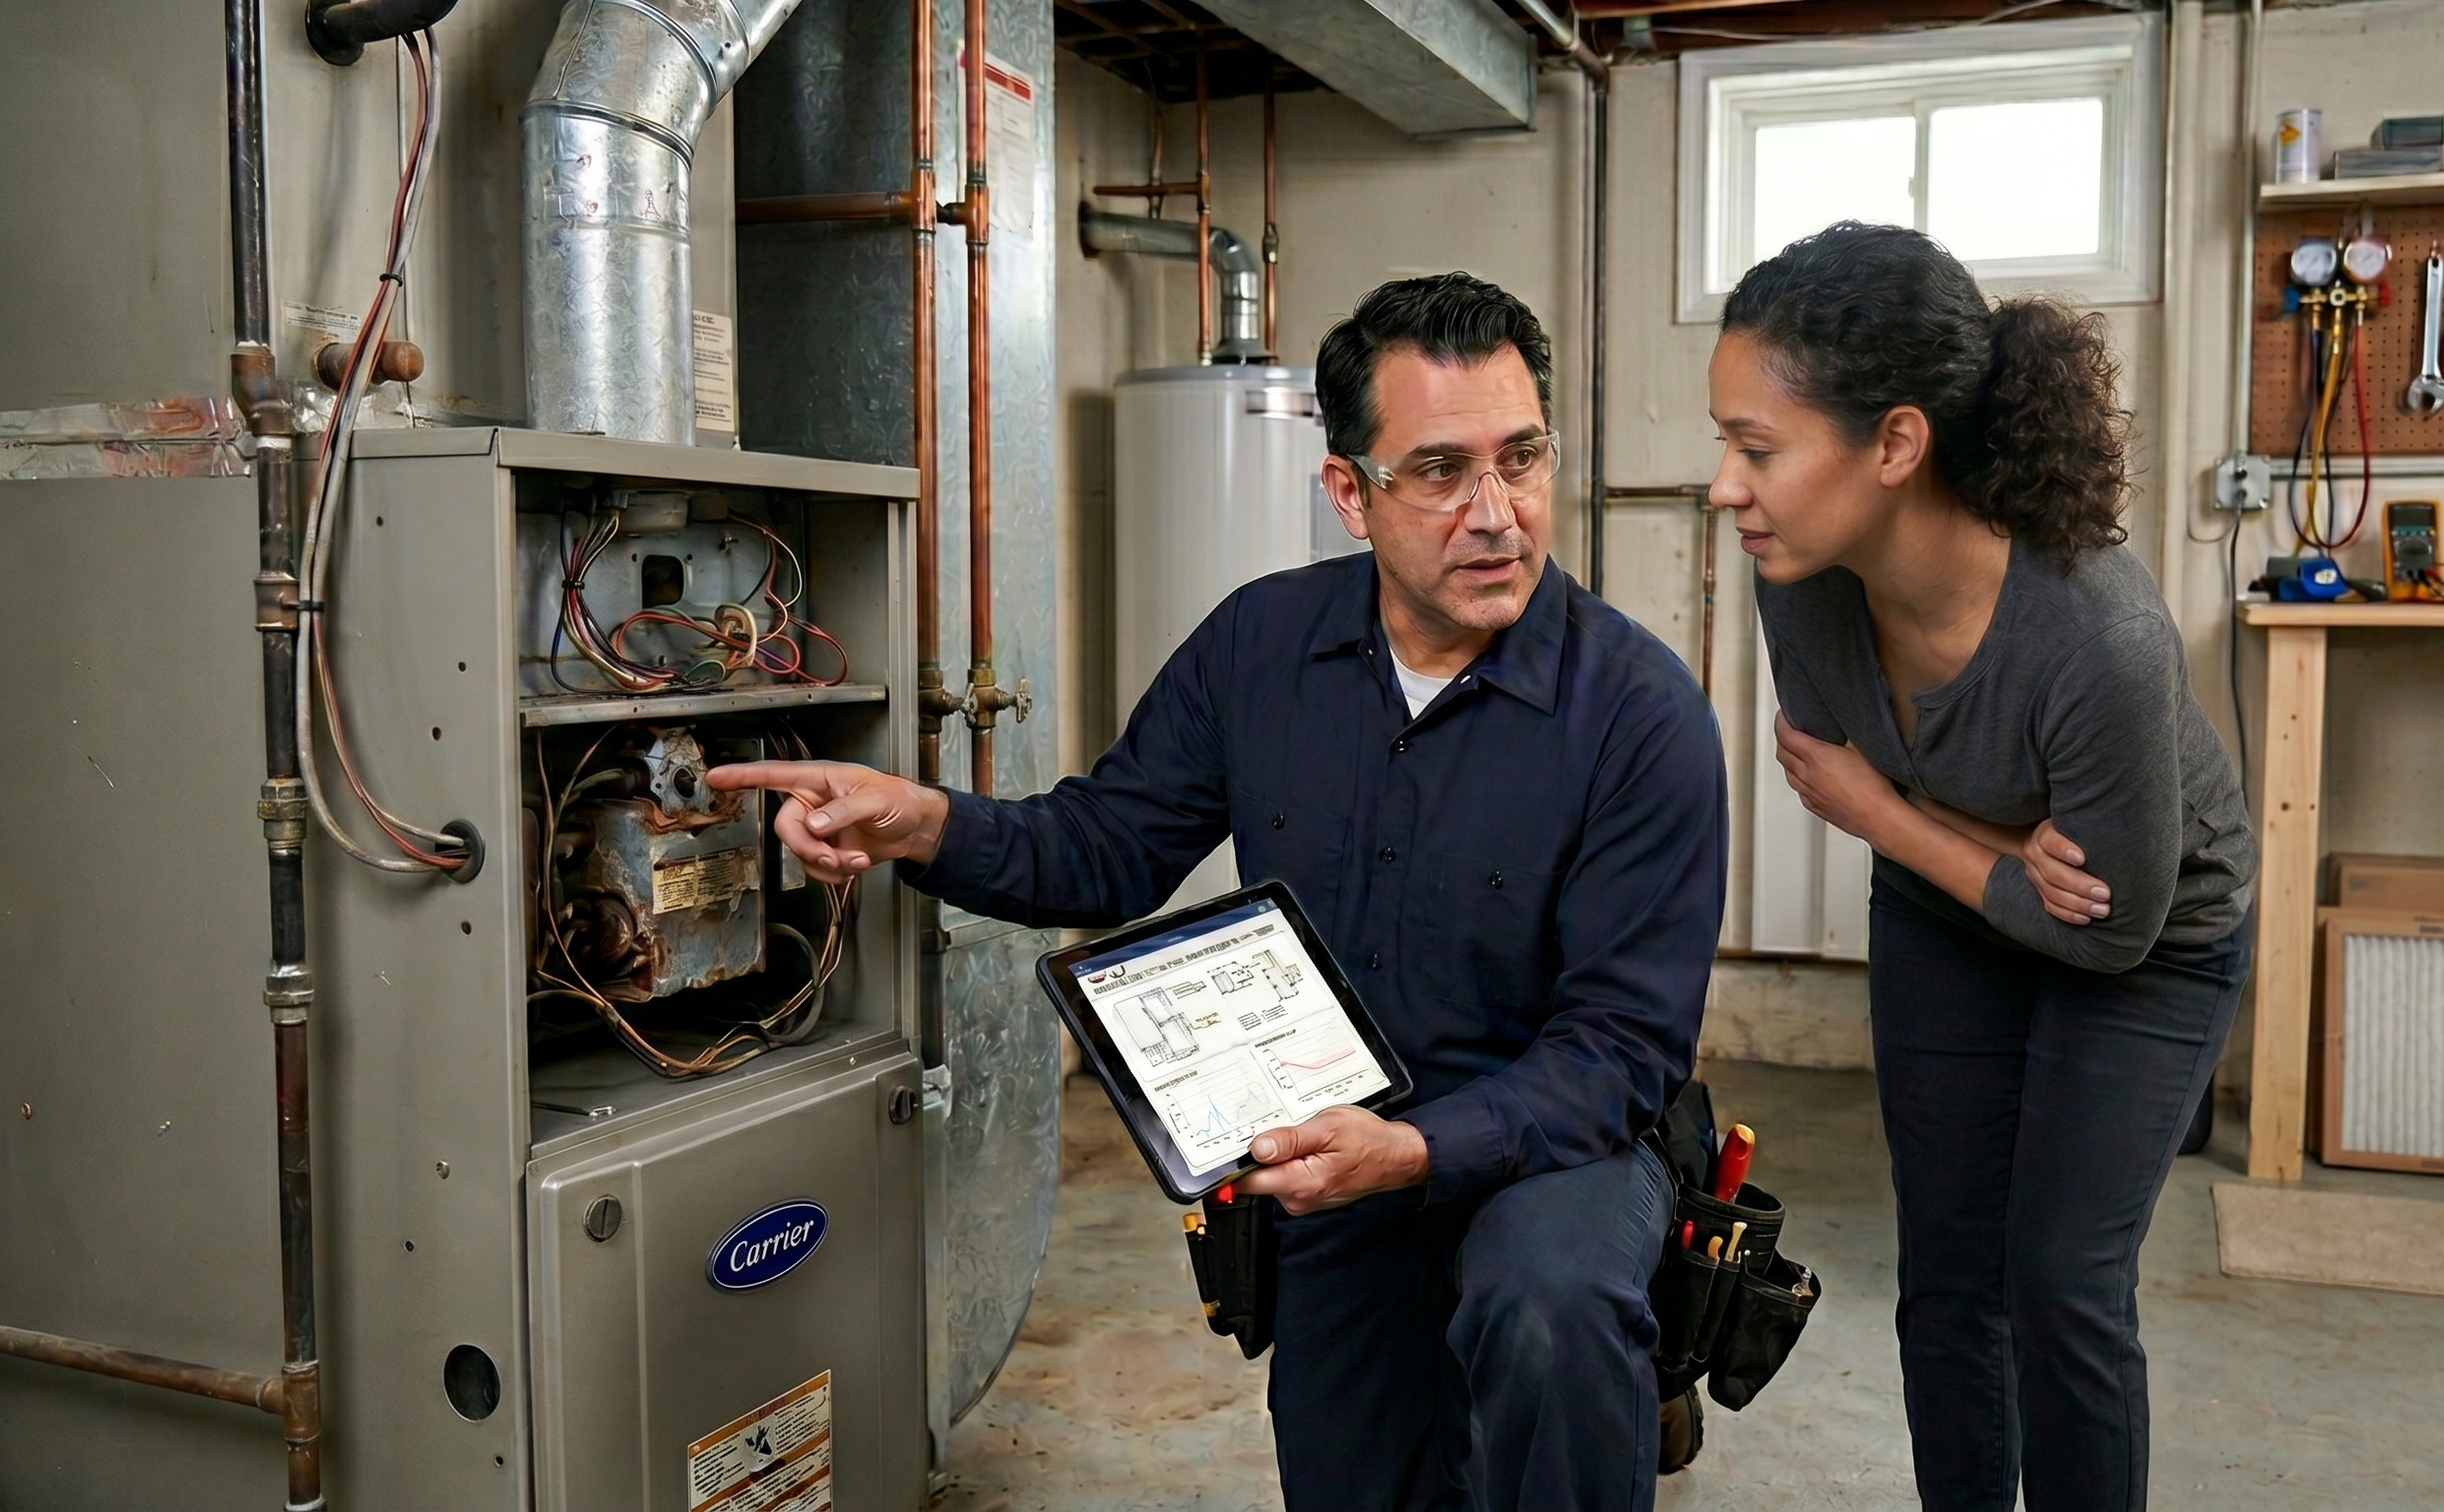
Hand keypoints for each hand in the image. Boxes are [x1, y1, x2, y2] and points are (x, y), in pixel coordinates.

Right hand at [704, 760, 949, 882]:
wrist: (915, 828)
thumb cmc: (898, 800)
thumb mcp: (874, 799)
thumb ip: (843, 811)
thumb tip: (814, 824)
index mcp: (818, 780)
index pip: (774, 775)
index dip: (743, 776)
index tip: (716, 777)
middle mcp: (812, 803)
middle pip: (786, 829)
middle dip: (809, 848)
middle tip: (833, 857)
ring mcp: (818, 829)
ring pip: (801, 853)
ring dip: (828, 863)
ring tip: (856, 858)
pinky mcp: (826, 850)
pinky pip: (815, 868)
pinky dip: (836, 873)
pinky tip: (855, 864)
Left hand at [1230, 1106, 1428, 1216]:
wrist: (1396, 1157)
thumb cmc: (1368, 1141)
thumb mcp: (1328, 1128)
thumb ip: (1290, 1140)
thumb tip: (1257, 1148)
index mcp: (1300, 1183)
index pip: (1247, 1182)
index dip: (1232, 1162)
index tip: (1225, 1143)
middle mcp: (1298, 1199)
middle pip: (1257, 1176)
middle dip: (1260, 1150)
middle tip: (1275, 1124)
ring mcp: (1303, 1200)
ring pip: (1272, 1175)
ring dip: (1277, 1153)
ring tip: (1300, 1132)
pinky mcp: (1308, 1195)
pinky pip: (1286, 1176)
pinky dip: (1290, 1159)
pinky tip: (1306, 1144)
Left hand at [1773, 712, 1906, 845]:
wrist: (1878, 817)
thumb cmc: (1873, 786)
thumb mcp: (1862, 747)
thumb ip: (1847, 731)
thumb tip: (1843, 721)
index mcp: (1815, 757)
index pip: (1785, 735)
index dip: (1781, 722)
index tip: (1783, 715)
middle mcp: (1807, 775)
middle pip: (1781, 753)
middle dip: (1782, 739)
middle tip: (1789, 730)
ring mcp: (1809, 793)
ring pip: (1787, 773)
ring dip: (1787, 760)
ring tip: (1795, 752)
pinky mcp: (1815, 807)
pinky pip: (1798, 790)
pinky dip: (1796, 779)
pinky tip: (1806, 778)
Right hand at [2022, 818, 2111, 926]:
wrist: (2044, 841)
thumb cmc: (2072, 832)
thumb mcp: (2075, 825)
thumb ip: (2090, 829)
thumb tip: (2124, 834)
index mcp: (2044, 835)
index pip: (2050, 841)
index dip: (2064, 850)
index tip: (2082, 858)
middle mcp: (2036, 854)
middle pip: (2053, 873)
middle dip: (2080, 885)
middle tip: (2105, 894)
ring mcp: (2034, 874)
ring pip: (2051, 893)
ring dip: (2078, 904)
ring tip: (2102, 910)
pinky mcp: (2038, 890)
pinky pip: (2050, 906)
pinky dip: (2068, 914)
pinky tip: (2086, 918)